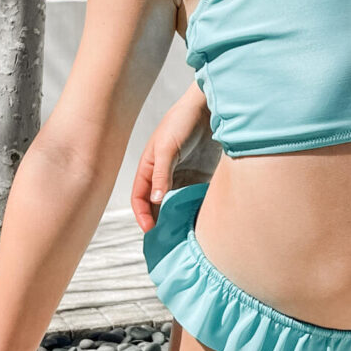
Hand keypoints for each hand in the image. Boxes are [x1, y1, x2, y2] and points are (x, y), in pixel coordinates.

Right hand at [131, 83, 214, 228]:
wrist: (209, 108)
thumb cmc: (182, 122)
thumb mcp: (167, 147)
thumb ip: (162, 174)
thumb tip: (154, 200)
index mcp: (149, 168)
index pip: (140, 197)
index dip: (142, 215)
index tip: (150, 231)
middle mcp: (164, 176)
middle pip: (156, 205)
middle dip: (158, 222)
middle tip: (166, 241)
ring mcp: (182, 177)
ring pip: (175, 204)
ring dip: (177, 219)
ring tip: (182, 235)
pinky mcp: (200, 177)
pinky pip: (194, 198)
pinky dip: (194, 210)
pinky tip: (200, 220)